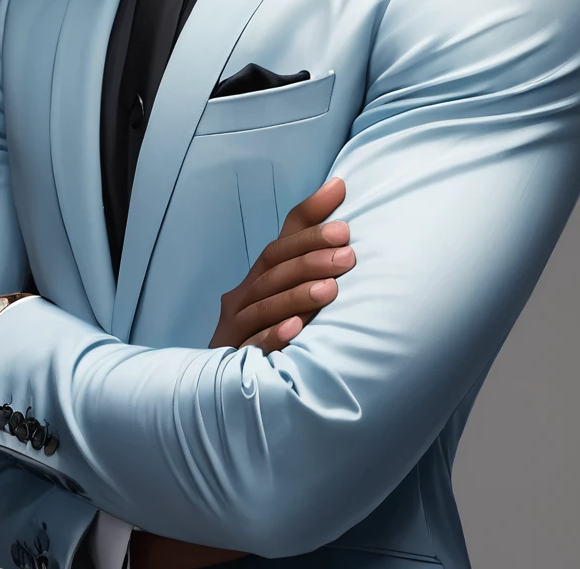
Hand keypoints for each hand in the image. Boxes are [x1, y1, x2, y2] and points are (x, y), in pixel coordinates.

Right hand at [130, 178, 354, 568]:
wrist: (230, 396)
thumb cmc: (272, 330)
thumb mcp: (290, 283)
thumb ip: (308, 234)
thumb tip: (339, 183)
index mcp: (255, 281)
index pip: (278, 247)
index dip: (308, 230)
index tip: (344, 221)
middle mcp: (241, 302)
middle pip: (272, 273)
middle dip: (310, 260)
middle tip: (349, 252)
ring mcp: (234, 335)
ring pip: (263, 308)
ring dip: (296, 296)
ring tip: (331, 289)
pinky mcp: (231, 368)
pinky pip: (251, 352)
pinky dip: (272, 340)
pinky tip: (296, 332)